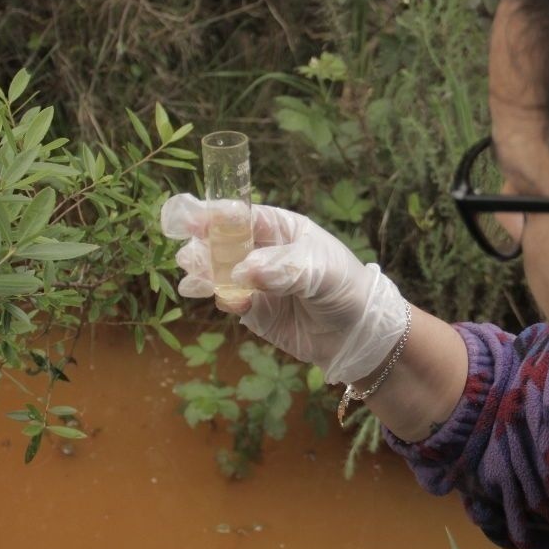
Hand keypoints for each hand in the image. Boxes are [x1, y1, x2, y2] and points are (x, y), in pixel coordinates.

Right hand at [160, 194, 408, 384]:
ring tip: (194, 276)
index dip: (215, 214)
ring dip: (203, 271)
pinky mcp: (252, 309)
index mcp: (281, 228)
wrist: (358, 333)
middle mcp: (263, 251)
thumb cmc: (345, 287)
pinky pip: (227, 299)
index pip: (242, 216)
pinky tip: (214, 297)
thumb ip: (284, 267)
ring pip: (218, 271)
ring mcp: (254, 281)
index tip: (191, 219)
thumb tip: (242, 272)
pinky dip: (218, 297)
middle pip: (222, 242)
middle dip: (203, 245)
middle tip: (190, 255)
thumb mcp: (321, 270)